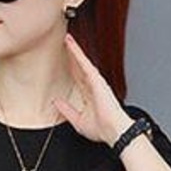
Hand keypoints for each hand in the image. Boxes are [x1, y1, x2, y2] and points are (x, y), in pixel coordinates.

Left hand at [52, 33, 132, 147]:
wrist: (114, 131)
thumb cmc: (102, 129)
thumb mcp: (78, 121)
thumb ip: (66, 110)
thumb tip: (56, 103)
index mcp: (90, 96)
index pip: (77, 79)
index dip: (70, 69)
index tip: (63, 62)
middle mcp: (93, 86)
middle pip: (79, 67)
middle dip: (72, 56)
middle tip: (63, 44)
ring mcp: (95, 81)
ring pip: (82, 61)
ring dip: (74, 50)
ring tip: (66, 39)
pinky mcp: (96, 78)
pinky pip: (84, 62)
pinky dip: (77, 53)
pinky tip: (70, 44)